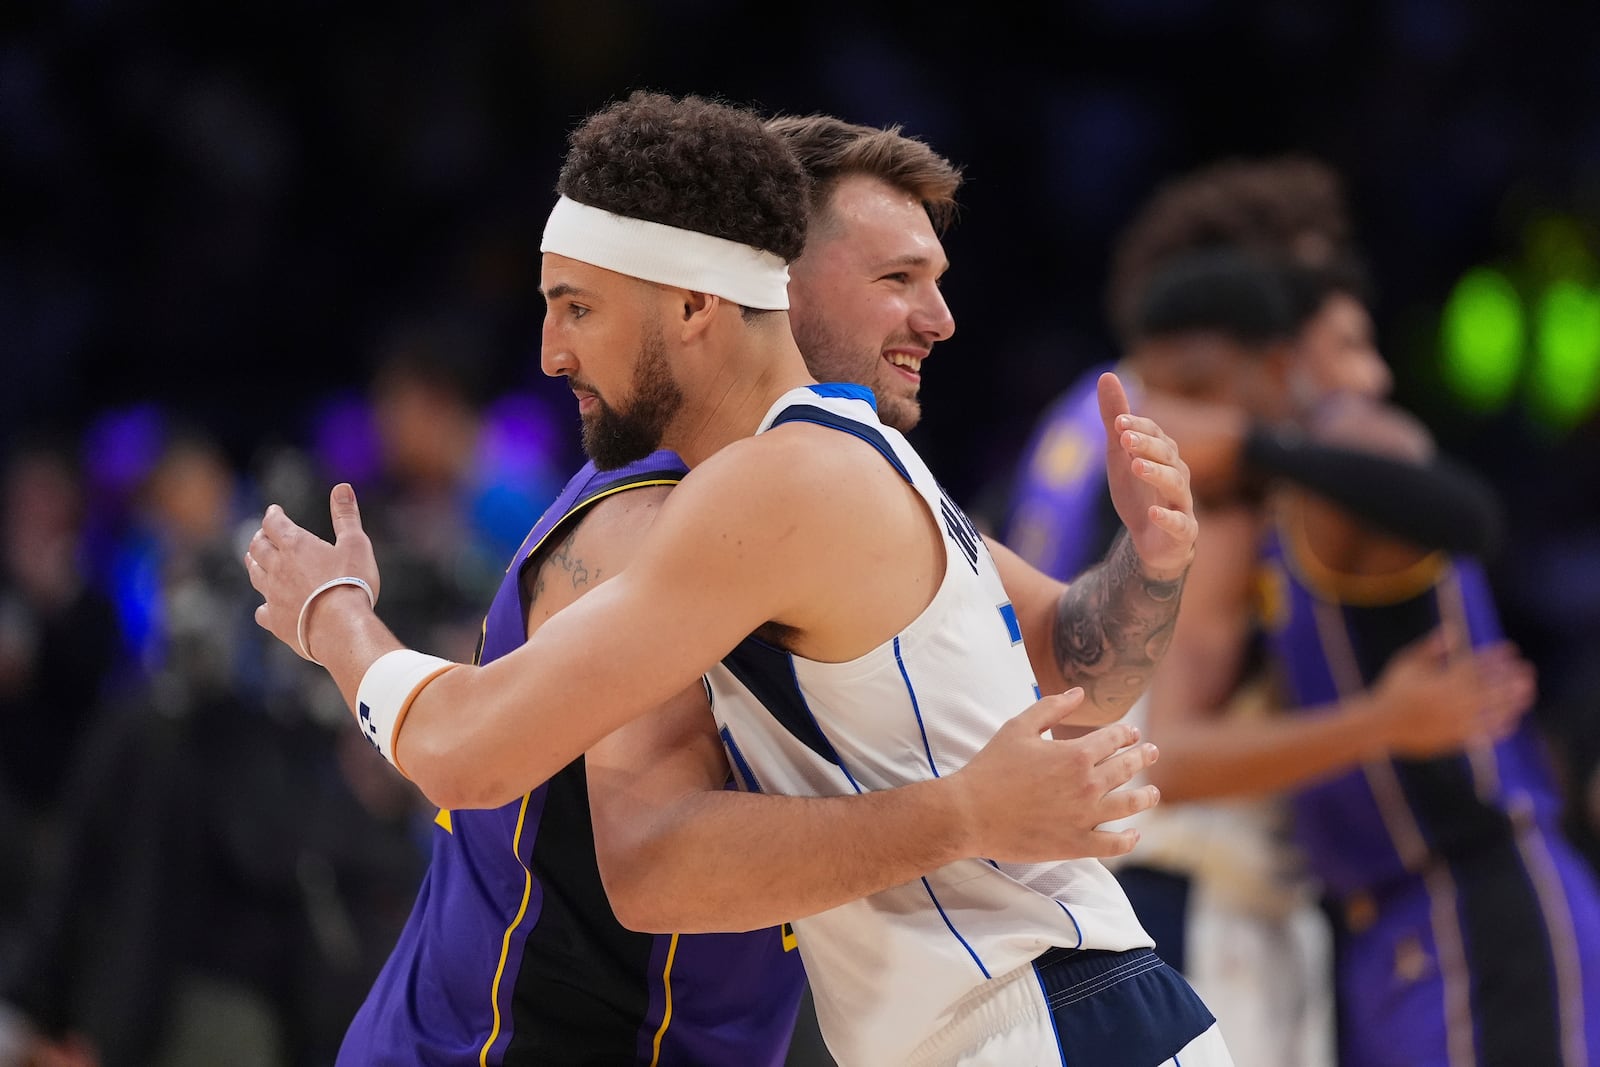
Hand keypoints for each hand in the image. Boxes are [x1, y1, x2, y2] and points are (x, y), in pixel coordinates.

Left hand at [244, 483, 379, 662]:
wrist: (340, 627)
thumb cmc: (351, 583)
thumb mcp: (355, 544)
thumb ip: (346, 516)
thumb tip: (342, 487)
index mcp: (296, 546)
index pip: (274, 524)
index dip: (273, 515)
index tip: (274, 511)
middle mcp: (278, 568)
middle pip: (258, 548)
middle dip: (260, 538)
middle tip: (263, 535)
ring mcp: (274, 596)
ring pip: (256, 575)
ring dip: (254, 565)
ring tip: (255, 561)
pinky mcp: (276, 621)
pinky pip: (263, 611)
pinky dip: (263, 605)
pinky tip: (266, 607)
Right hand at [952, 689, 1159, 862]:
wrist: (970, 813)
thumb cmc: (990, 767)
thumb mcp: (1018, 727)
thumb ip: (1051, 707)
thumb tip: (1079, 693)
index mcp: (1076, 754)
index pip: (1114, 739)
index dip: (1126, 733)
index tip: (1132, 733)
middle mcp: (1088, 785)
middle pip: (1127, 768)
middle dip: (1142, 757)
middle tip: (1151, 753)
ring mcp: (1085, 817)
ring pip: (1130, 805)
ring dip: (1147, 796)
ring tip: (1153, 792)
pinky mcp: (1077, 845)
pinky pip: (1114, 844)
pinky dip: (1129, 839)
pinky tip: (1134, 833)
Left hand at [1099, 372, 1196, 580]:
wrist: (1151, 541)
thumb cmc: (1139, 493)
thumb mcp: (1120, 454)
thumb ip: (1114, 419)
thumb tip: (1107, 375)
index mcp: (1164, 455)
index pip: (1155, 434)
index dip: (1138, 426)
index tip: (1118, 421)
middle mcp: (1177, 475)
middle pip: (1167, 455)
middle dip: (1147, 445)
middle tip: (1125, 438)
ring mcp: (1182, 503)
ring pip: (1176, 485)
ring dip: (1157, 474)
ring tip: (1137, 466)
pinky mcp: (1182, 532)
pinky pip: (1180, 524)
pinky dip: (1167, 518)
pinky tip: (1153, 513)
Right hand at [1370, 627, 1535, 758]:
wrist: (1381, 725)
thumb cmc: (1392, 690)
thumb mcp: (1408, 662)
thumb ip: (1432, 647)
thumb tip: (1454, 629)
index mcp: (1445, 679)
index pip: (1479, 664)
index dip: (1497, 655)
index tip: (1511, 649)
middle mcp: (1456, 700)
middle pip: (1493, 687)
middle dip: (1513, 677)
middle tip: (1529, 671)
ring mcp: (1459, 720)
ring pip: (1494, 710)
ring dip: (1514, 700)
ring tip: (1527, 693)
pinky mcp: (1457, 738)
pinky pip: (1486, 732)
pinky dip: (1500, 726)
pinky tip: (1511, 720)